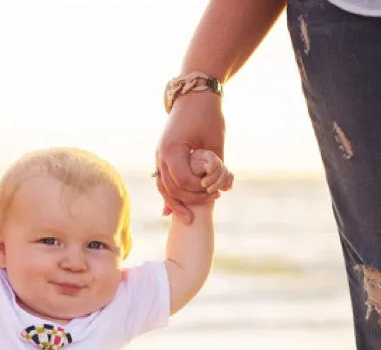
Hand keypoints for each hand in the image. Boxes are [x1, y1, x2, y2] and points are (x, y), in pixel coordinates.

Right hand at [154, 91, 225, 221]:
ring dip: (175, 204)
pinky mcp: (162, 158)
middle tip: (211, 202)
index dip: (198, 190)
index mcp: (172, 149)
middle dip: (189, 200)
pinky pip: (163, 182)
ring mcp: (159, 157)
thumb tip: (225, 188)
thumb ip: (217, 165)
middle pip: (170, 188)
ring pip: (163, 188)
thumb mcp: (215, 140)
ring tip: (187, 218)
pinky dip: (169, 196)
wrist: (193, 95)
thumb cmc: (207, 115)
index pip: (183, 180)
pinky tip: (171, 210)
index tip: (215, 191)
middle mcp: (161, 155)